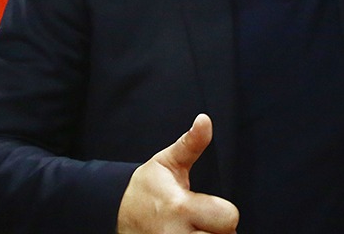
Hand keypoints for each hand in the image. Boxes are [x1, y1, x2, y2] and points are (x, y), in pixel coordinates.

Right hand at [116, 114, 238, 233]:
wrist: (115, 213)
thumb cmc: (147, 188)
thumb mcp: (167, 162)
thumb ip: (190, 144)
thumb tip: (205, 120)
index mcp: (181, 207)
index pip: (228, 218)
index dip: (224, 212)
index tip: (210, 207)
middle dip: (219, 229)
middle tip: (204, 220)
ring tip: (197, 229)